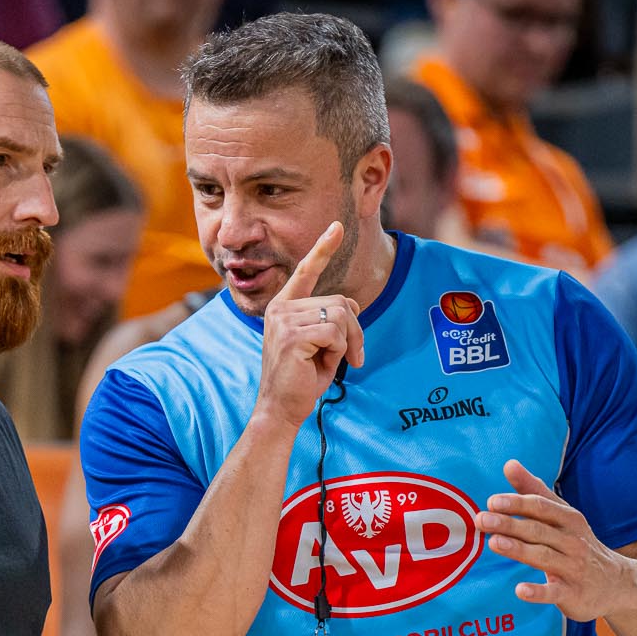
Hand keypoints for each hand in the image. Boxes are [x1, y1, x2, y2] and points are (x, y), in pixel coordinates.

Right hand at [251, 221, 363, 430]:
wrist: (281, 408)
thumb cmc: (301, 379)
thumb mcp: (320, 345)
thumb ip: (331, 322)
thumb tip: (351, 309)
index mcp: (284, 306)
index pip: (306, 271)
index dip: (322, 248)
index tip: (336, 227)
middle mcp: (281, 308)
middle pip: (341, 302)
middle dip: (355, 331)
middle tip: (353, 357)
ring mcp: (284, 320)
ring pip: (341, 316)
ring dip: (348, 342)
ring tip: (334, 361)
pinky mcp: (291, 336)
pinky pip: (335, 332)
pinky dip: (339, 350)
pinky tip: (321, 363)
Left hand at [477, 460, 634, 621]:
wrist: (617, 583)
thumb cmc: (577, 543)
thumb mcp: (562, 515)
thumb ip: (534, 491)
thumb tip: (509, 464)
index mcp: (569, 520)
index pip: (541, 507)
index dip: (517, 503)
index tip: (492, 501)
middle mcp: (573, 541)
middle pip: (538, 530)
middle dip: (509, 524)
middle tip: (482, 519)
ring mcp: (574, 568)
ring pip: (544, 557)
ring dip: (519, 550)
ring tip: (493, 543)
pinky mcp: (573, 594)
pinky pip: (554, 592)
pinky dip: (538, 592)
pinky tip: (520, 590)